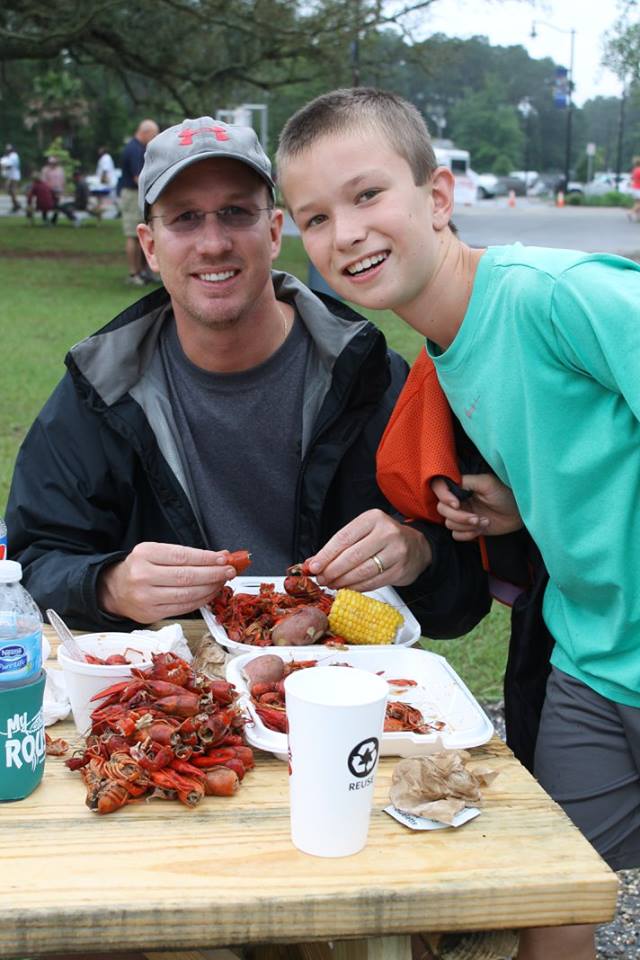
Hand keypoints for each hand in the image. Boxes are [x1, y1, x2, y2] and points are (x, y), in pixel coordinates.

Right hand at [97, 542, 236, 623]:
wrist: (114, 589)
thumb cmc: (140, 568)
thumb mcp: (156, 553)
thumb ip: (185, 555)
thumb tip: (219, 557)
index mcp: (144, 554)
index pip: (182, 556)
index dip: (206, 558)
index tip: (224, 558)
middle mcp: (143, 576)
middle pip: (186, 576)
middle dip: (213, 574)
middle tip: (229, 571)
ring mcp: (145, 597)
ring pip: (186, 594)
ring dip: (210, 588)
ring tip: (222, 582)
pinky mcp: (150, 614)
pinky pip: (182, 608)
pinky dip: (200, 601)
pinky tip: (210, 594)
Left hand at [304, 509, 431, 590]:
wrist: (418, 547)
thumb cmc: (385, 538)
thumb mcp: (363, 533)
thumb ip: (339, 546)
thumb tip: (312, 562)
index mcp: (373, 518)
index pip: (343, 537)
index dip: (326, 555)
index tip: (313, 567)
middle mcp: (386, 532)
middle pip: (352, 555)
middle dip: (332, 570)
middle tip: (321, 579)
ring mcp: (396, 552)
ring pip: (362, 571)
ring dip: (343, 581)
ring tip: (332, 584)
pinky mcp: (400, 570)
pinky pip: (373, 582)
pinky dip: (357, 587)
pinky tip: (347, 588)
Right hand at [431, 474, 522, 540]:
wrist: (520, 514)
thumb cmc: (506, 494)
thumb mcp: (487, 483)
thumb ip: (467, 481)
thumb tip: (452, 485)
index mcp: (461, 487)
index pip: (439, 487)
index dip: (444, 497)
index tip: (457, 504)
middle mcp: (458, 500)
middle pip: (442, 509)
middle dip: (459, 516)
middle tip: (476, 518)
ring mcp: (462, 515)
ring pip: (449, 524)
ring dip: (466, 526)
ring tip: (484, 522)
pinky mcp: (468, 529)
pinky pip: (456, 535)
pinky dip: (468, 534)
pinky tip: (482, 529)